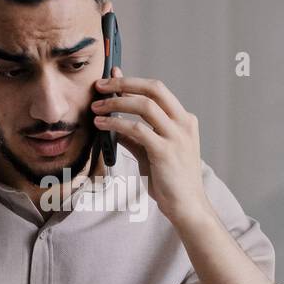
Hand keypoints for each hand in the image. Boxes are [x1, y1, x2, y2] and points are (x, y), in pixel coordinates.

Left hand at [91, 69, 210, 224]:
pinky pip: (137, 129)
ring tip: (97, 107)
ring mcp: (176, 136)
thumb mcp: (152, 152)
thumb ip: (135, 136)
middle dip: (124, 83)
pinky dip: (116, 123)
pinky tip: (102, 124)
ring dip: (117, 102)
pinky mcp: (165, 151)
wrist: (187, 206)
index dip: (132, 81)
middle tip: (101, 86)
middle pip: (153, 89)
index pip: (157, 90)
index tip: (112, 77)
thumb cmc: (171, 181)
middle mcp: (183, 124)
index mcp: (184, 120)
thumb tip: (113, 122)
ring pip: (145, 105)